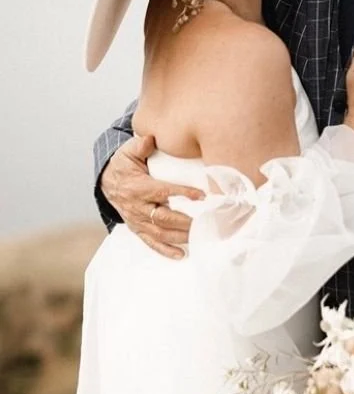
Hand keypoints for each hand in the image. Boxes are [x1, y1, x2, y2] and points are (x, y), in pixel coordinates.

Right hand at [100, 135, 203, 259]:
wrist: (106, 182)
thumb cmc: (123, 166)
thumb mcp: (128, 152)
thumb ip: (140, 145)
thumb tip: (150, 138)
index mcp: (138, 187)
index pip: (163, 190)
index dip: (182, 193)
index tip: (202, 195)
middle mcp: (137, 207)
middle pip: (164, 217)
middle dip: (186, 221)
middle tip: (206, 222)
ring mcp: (138, 220)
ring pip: (160, 233)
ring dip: (180, 237)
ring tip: (200, 237)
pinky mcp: (138, 229)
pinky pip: (151, 243)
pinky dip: (166, 250)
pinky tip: (181, 255)